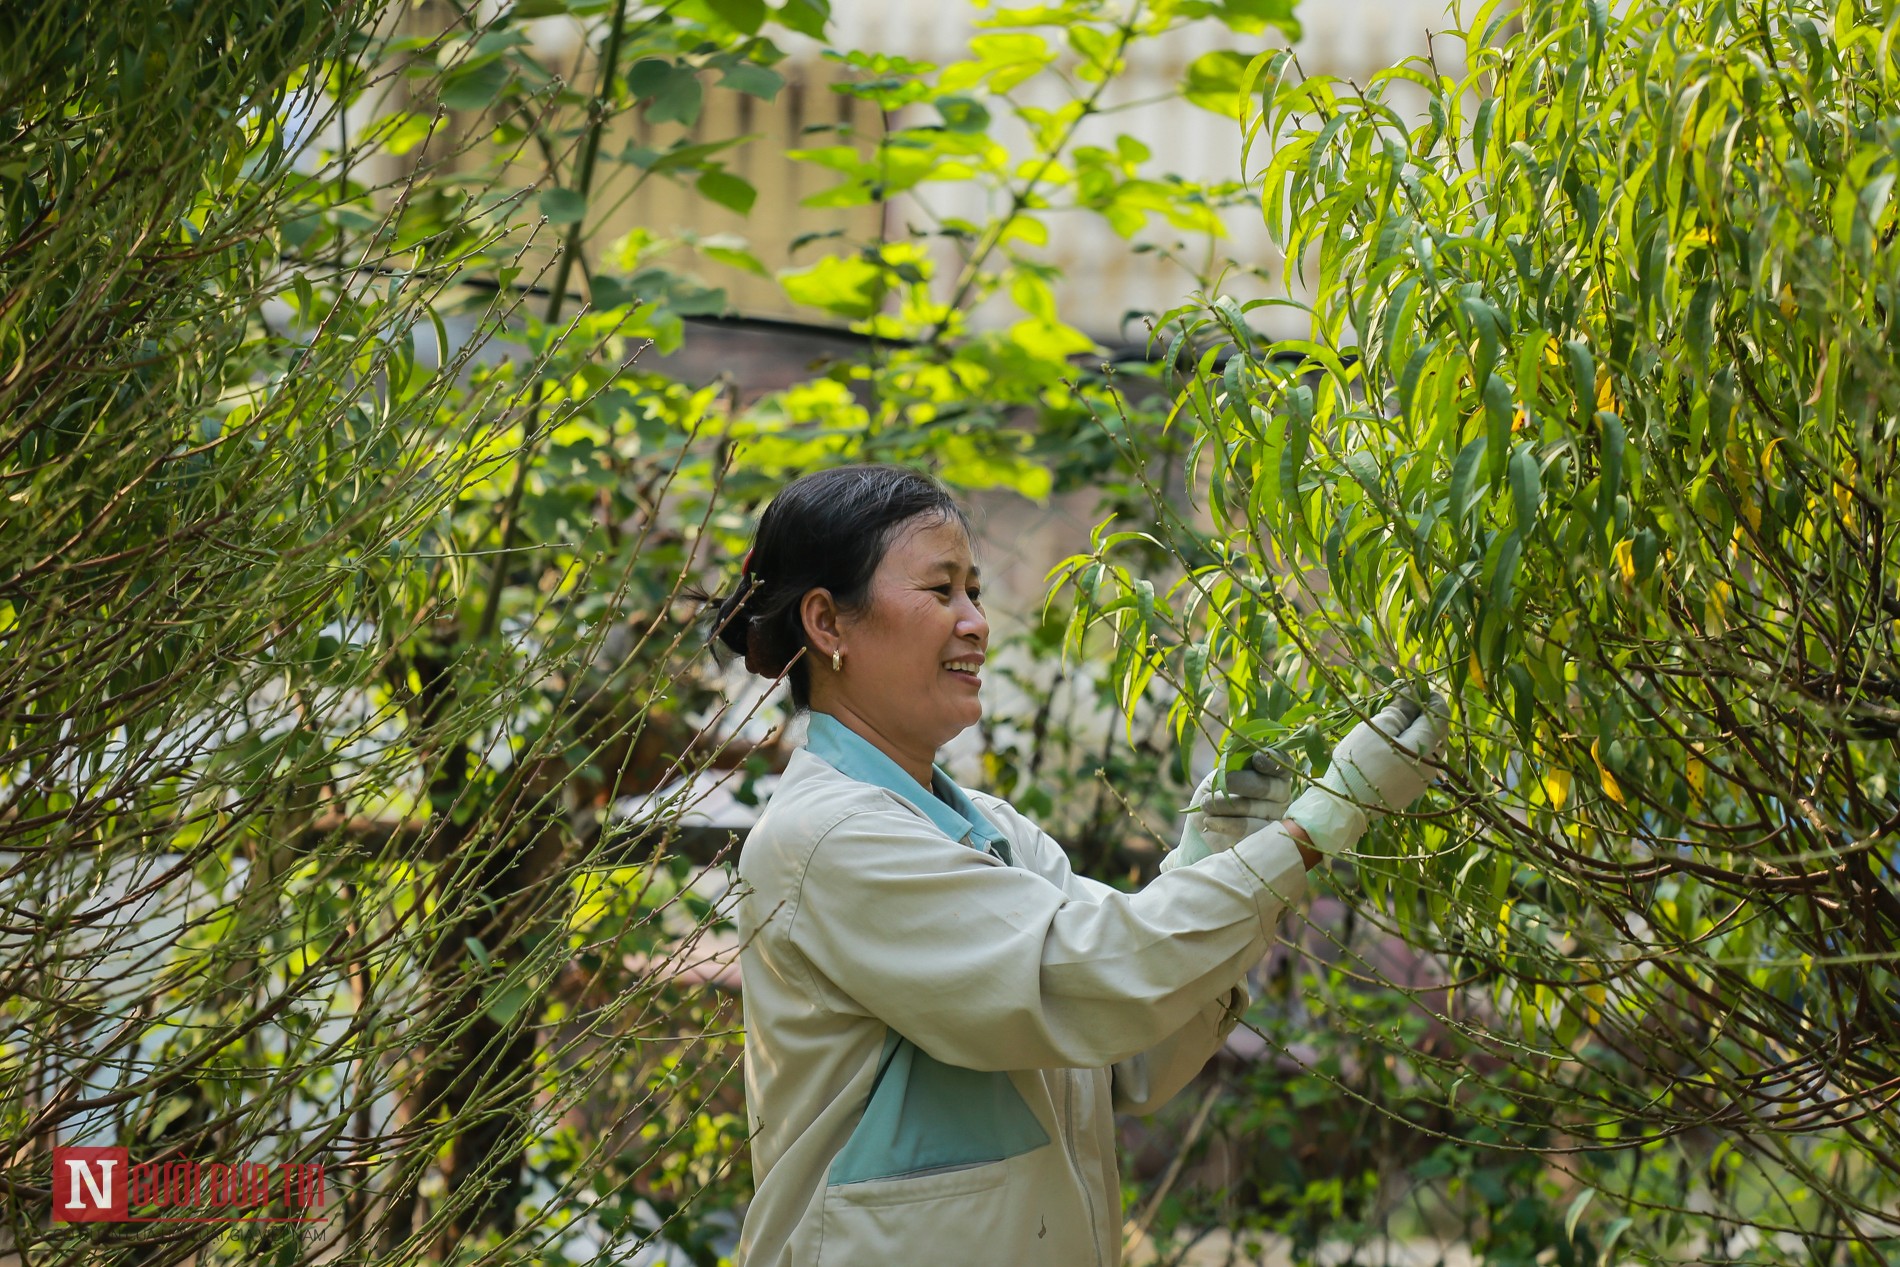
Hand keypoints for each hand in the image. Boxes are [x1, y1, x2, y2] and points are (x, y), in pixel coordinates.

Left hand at [1160, 749, 1291, 872]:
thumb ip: (1231, 767)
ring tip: (1206, 806)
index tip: (1256, 759)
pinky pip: (1252, 831)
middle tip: (1225, 782)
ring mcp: (1275, 820)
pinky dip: (1228, 824)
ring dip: (1228, 805)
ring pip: (1258, 809)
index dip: (1272, 761)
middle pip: (1269, 786)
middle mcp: (1279, 797)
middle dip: (1245, 782)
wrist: (1198, 837)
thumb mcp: (1217, 779)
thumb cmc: (1210, 801)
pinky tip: (1210, 821)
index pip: (1282, 764)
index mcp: (1272, 776)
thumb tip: (1243, 759)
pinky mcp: (1265, 842)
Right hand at [1284, 693, 1448, 854]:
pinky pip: (1414, 763)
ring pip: (1422, 747)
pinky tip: (1382, 749)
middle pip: (1432, 729)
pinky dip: (1403, 750)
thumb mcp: (1376, 727)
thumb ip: (1399, 708)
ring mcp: (1422, 781)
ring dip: (1407, 733)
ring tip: (1383, 727)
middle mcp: (1433, 765)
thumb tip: (1411, 692)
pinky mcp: (1409, 791)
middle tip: (1390, 706)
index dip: (1426, 695)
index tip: (1407, 688)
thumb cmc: (1358, 762)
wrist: (1343, 807)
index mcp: (1428, 746)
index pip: (1439, 711)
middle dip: (1415, 714)